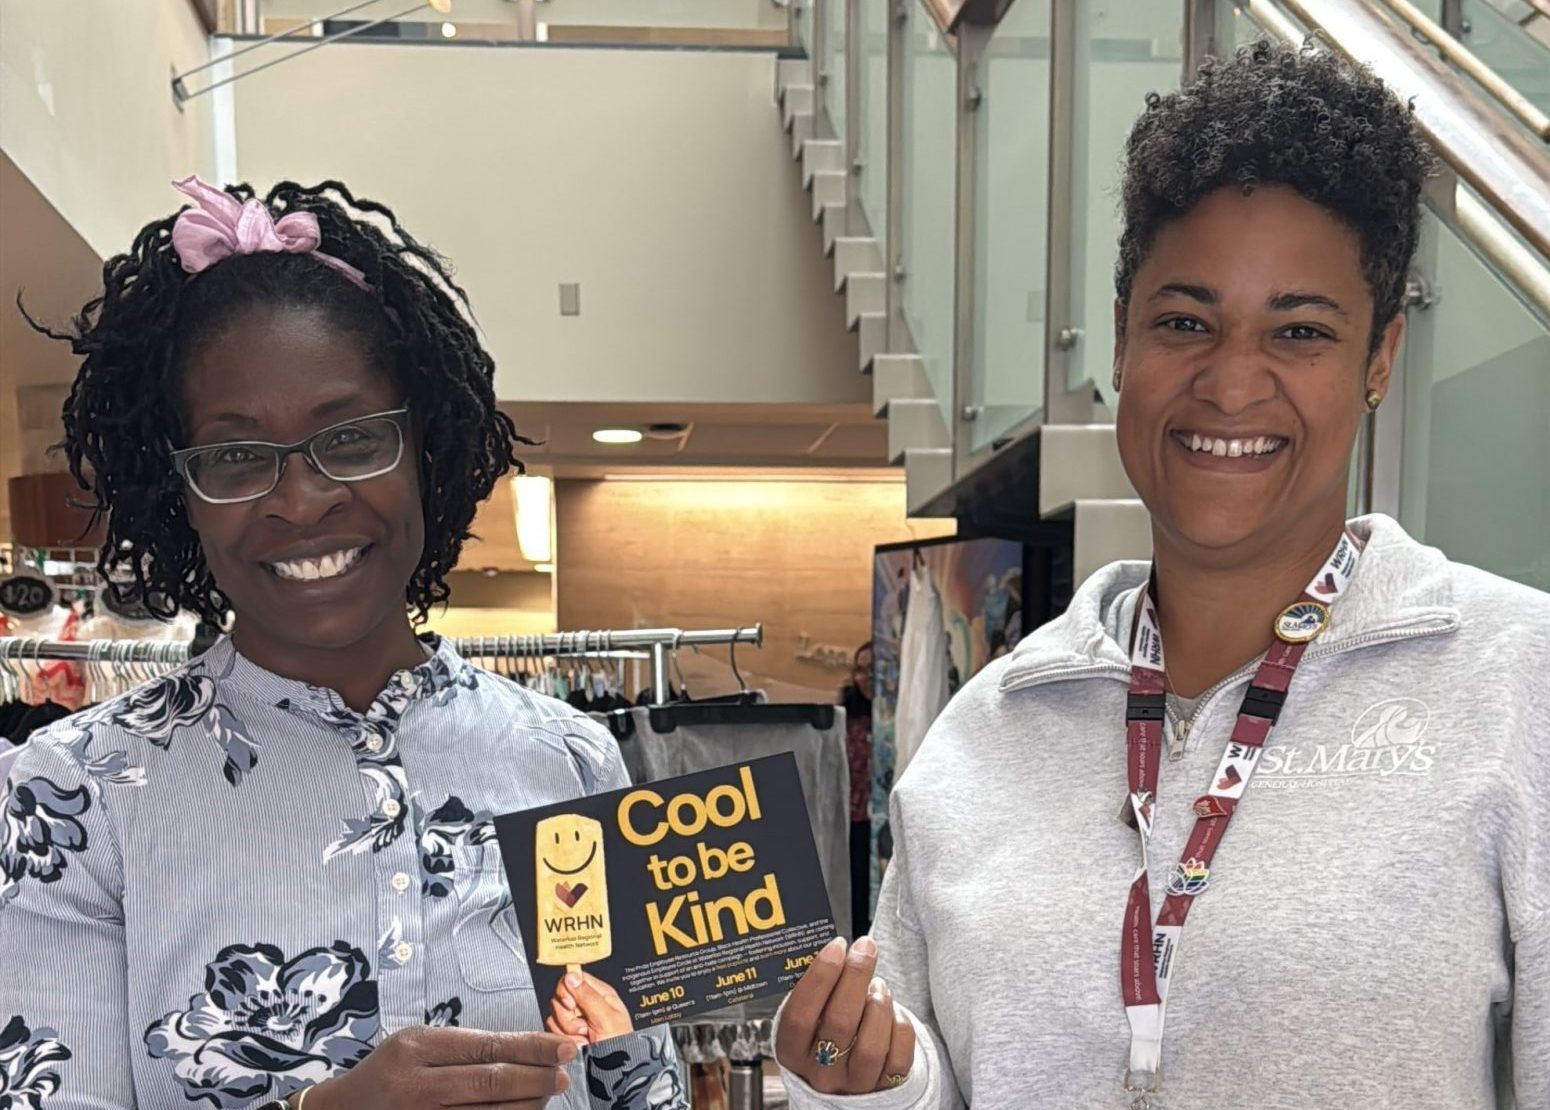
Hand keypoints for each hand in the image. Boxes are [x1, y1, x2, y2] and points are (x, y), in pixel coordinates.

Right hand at [304, 1027, 574, 1109]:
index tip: (564, 1047)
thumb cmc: (388, 1073)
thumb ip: (463, 1048)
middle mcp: (417, 1084)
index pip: (487, 1046)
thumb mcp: (416, 1044)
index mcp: (416, 1048)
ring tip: (547, 1093)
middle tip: (562, 1073)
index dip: (531, 1048)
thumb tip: (525, 1050)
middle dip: (535, 1077)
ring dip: (526, 1104)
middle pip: (491, 1082)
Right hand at [548, 968, 634, 1044]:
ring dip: (569, 1031)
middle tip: (585, 1027)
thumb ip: (588, 996)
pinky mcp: (567, 1035)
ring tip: (585, 1038)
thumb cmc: (622, 1046)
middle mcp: (586, 1005)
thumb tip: (572, 975)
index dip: (567, 989)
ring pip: (555, 1016)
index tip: (572, 1004)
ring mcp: (576, 1021)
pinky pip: (553, 1032)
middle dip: (569, 1016)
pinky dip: (565, 1041)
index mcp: (600, 994)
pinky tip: (580, 1045)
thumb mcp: (607, 1018)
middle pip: (560, 998)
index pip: (574, 978)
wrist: (616, 1073)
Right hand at [775, 936, 915, 1094]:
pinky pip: (898, 1058)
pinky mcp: (883, 1088)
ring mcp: (853, 1084)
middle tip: (865, 948)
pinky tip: (892, 1011)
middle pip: (839, 1023)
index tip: (836, 946)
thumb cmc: (824, 1035)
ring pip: (871, 1045)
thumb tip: (838, 950)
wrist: (846, 1080)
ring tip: (878, 986)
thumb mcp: (808, 1018)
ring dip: (878, 1004)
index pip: (799, 1014)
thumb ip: (816, 992)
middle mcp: (820, 1073)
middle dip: (856, 976)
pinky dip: (900, 1026)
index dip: (820, 976)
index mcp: (792, 1052)